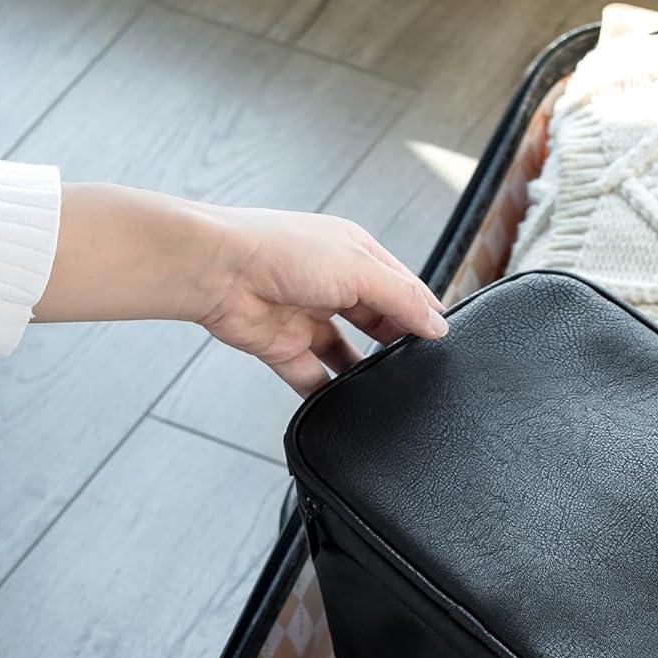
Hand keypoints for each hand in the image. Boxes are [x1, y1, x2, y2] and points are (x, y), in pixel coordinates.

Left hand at [190, 204, 447, 394]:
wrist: (215, 270)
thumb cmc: (279, 251)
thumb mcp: (358, 269)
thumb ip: (402, 300)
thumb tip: (438, 326)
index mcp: (354, 255)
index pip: (401, 288)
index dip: (422, 312)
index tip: (442, 340)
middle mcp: (332, 284)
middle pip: (378, 321)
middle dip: (396, 342)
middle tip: (418, 365)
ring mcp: (307, 318)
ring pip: (349, 354)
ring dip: (365, 371)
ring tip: (386, 388)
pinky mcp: (285, 348)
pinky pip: (313, 379)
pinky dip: (328, 394)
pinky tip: (346, 405)